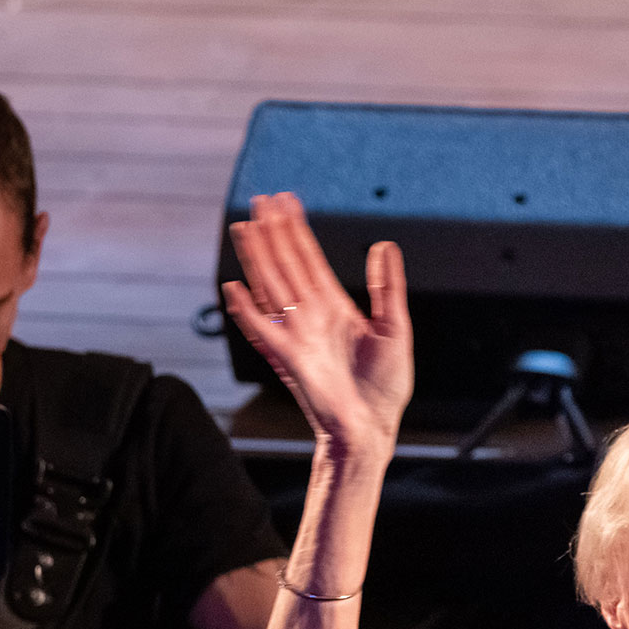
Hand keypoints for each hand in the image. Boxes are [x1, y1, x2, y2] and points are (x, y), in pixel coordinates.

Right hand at [223, 192, 411, 458]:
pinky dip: (246, 310)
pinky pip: (262, 330)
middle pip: (286, 265)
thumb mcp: (395, 327)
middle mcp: (311, 317)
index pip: (310, 260)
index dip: (298, 230)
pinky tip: (234, 287)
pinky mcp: (289, 358)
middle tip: (261, 200)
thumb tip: (384, 245)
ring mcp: (297, 335)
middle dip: (273, 232)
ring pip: (271, 286)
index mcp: (334, 308)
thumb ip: (387, 287)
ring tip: (246, 227)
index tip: (287, 201)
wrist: (371, 427)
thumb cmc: (385, 387)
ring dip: (257, 257)